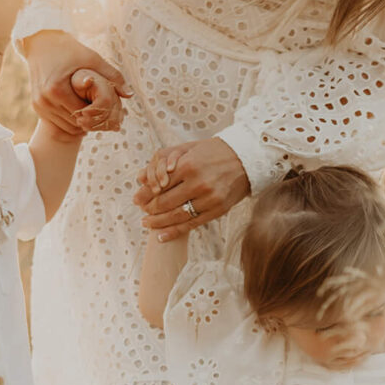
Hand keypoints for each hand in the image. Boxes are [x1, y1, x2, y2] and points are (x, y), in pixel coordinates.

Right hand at [22, 30, 131, 136]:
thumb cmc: (69, 49)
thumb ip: (112, 76)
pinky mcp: (36, 106)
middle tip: (105, 118)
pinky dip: (70, 120)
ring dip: (80, 124)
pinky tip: (82, 113)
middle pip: (74, 124)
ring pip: (66, 126)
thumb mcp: (92, 59)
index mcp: (57, 89)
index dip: (98, 115)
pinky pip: (57, 122)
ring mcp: (38, 105)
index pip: (83, 114)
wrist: (41, 42)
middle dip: (91, 122)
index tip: (109, 112)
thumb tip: (130, 95)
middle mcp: (45, 100)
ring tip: (94, 116)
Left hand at [133, 138, 248, 241]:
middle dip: (149, 208)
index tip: (137, 199)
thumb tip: (140, 177)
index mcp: (189, 165)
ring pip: (176, 216)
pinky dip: (174, 232)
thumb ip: (164, 160)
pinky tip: (161, 236)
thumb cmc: (215, 151)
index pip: (159, 184)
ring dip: (158, 222)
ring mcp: (209, 199)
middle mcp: (198, 183)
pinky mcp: (218, 210)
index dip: (145, 194)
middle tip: (141, 211)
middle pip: (165, 202)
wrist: (248, 159)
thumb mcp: (189, 148)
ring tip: (147, 223)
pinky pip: (191, 224)